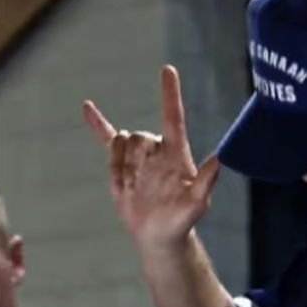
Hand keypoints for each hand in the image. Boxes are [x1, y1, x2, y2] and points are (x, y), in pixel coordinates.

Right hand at [83, 65, 220, 251]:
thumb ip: (207, 180)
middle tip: (143, 181)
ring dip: (123, 162)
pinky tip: (87, 107)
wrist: (159, 236)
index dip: (169, 94)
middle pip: (140, 135)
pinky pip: (108, 142)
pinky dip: (98, 125)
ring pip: (123, 143)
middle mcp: (158, 151)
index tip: (167, 70)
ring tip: (133, 185)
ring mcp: (139, 158)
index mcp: (177, 153)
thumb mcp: (198, 202)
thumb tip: (220, 158)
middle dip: (137, 154)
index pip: (172, 117)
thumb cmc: (184, 220)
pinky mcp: (123, 168)